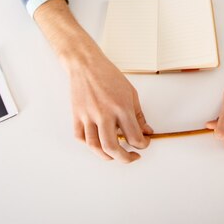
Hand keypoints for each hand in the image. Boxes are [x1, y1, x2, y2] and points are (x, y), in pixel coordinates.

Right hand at [65, 43, 153, 163]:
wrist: (86, 64)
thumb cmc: (108, 75)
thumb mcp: (131, 92)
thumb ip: (139, 115)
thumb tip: (146, 131)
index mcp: (121, 107)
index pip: (134, 137)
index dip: (142, 145)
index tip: (144, 144)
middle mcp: (104, 114)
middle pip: (113, 148)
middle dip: (125, 158)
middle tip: (132, 157)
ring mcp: (89, 116)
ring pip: (95, 147)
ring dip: (107, 156)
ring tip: (115, 155)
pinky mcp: (77, 116)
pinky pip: (81, 138)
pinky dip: (90, 145)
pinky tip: (98, 143)